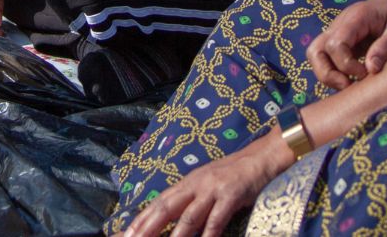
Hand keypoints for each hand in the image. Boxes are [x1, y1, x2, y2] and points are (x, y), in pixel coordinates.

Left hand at [120, 141, 285, 236]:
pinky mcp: (231, 195)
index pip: (158, 203)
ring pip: (189, 217)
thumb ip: (189, 200)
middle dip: (148, 227)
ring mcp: (212, 189)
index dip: (141, 219)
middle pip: (166, 208)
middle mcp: (195, 185)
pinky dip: (209, 233)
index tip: (125, 234)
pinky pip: (217, 218)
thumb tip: (168, 220)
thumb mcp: (205, 184)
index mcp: (187, 183)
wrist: (261, 157)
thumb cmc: (232, 175)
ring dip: (176, 236)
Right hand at [306, 0, 386, 89]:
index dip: (346, 65)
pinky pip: (325, 57)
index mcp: (355, 19)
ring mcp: (336, 32)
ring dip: (326, 75)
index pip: (336, 44)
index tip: (366, 73)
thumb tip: (371, 69)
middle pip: (315, 50)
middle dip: (327, 74)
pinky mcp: (339, 41)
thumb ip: (385, 46)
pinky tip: (350, 80)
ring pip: (315, 55)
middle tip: (349, 85)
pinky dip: (332, 72)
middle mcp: (339, 25)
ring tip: (348, 85)